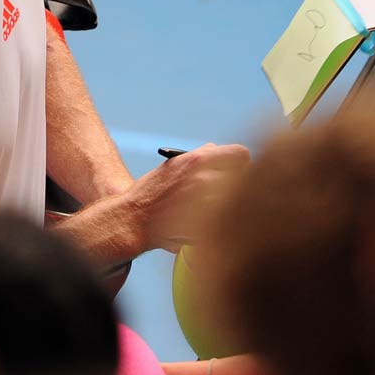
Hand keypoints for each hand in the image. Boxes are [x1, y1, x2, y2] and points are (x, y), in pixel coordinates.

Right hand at [126, 143, 250, 252]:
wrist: (132, 219)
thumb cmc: (152, 192)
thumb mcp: (174, 164)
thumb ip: (199, 157)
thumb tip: (217, 150)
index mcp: (199, 159)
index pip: (241, 155)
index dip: (240, 164)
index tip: (237, 171)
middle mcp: (205, 178)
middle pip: (242, 179)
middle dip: (236, 185)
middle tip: (227, 194)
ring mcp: (205, 202)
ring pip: (235, 201)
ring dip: (228, 205)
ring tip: (213, 211)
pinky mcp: (204, 224)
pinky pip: (224, 219)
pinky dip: (219, 222)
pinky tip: (206, 224)